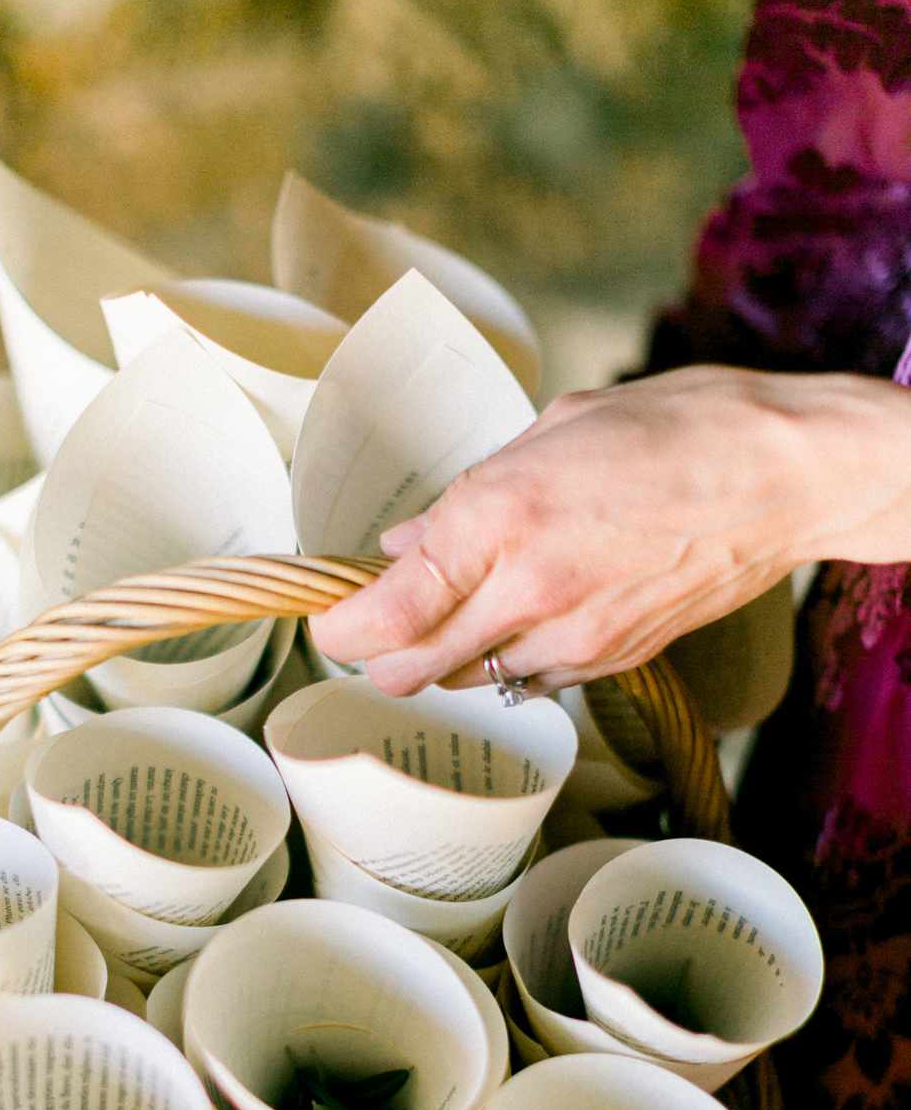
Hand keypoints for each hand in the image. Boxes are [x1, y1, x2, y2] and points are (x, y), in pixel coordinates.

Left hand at [310, 365, 910, 693]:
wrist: (782, 474)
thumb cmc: (674, 428)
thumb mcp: (551, 433)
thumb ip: (467, 499)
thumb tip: (406, 544)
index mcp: (499, 516)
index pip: (386, 610)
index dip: (341, 626)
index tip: (328, 620)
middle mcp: (527, 588)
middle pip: (413, 666)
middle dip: (380, 656)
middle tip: (374, 629)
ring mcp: (573, 636)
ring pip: (470, 679)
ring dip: (447, 657)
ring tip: (459, 611)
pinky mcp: (611, 660)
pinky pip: (532, 681)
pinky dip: (510, 661)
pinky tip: (524, 619)